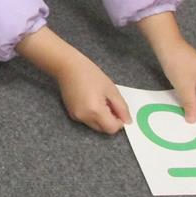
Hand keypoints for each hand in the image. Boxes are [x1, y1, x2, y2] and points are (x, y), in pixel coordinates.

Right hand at [15, 25, 130, 134]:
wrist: (67, 67)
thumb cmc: (90, 74)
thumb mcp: (111, 89)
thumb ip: (121, 107)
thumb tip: (127, 121)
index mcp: (95, 111)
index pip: (112, 128)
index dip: (119, 122)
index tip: (119, 109)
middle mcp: (84, 117)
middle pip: (103, 129)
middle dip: (110, 120)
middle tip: (110, 103)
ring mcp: (76, 117)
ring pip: (95, 126)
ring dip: (102, 118)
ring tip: (100, 100)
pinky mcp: (71, 114)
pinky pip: (87, 120)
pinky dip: (93, 115)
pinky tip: (91, 101)